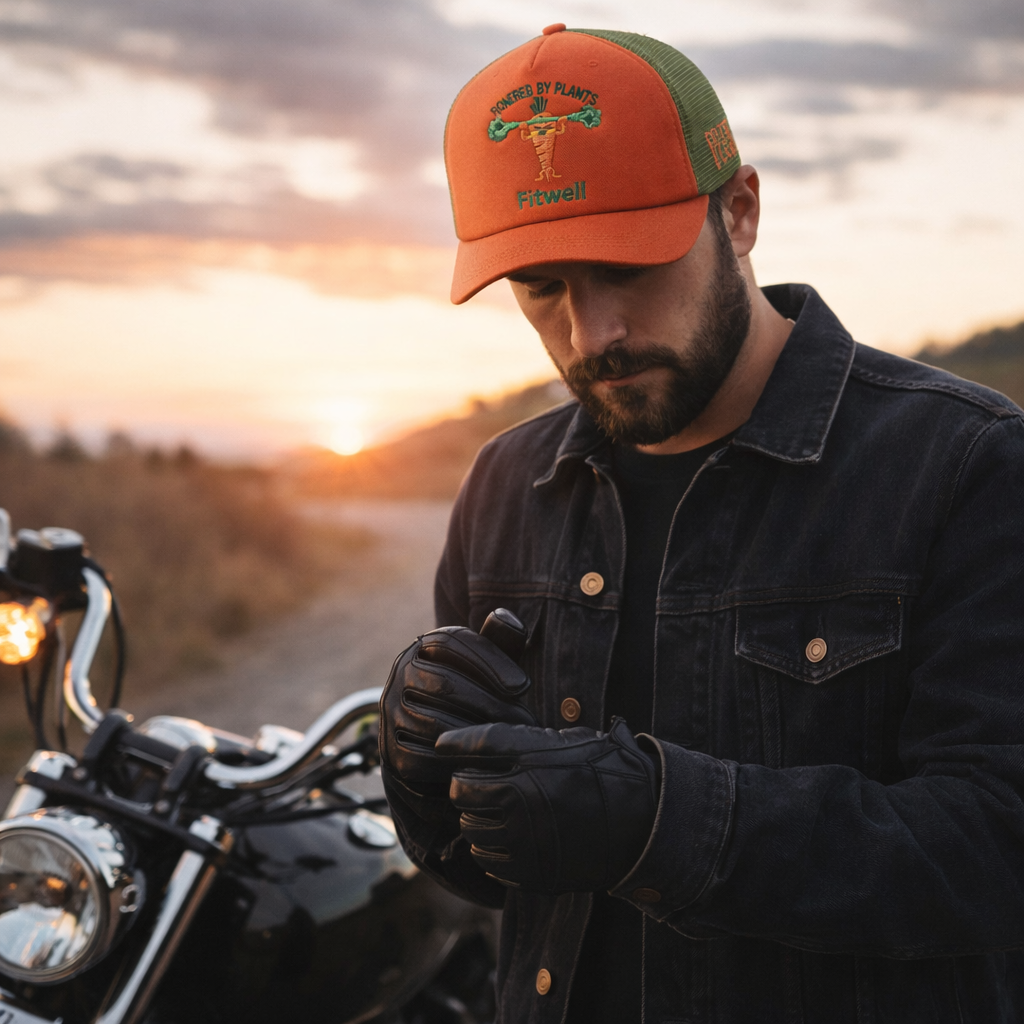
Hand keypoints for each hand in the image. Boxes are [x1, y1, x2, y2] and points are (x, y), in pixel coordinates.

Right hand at [379, 625, 537, 810]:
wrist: (438, 753)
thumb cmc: (474, 700)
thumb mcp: (488, 670)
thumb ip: (500, 643)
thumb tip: (506, 617)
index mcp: (423, 647)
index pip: (451, 642)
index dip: (489, 661)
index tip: (523, 685)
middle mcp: (400, 674)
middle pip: (446, 683)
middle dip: (491, 702)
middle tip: (526, 720)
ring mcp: (391, 713)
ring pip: (437, 722)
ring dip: (479, 734)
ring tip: (513, 742)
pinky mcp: (392, 753)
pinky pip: (424, 758)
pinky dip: (458, 762)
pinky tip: (488, 765)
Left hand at [438, 719, 658, 891]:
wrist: (640, 816)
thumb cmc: (593, 766)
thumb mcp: (546, 740)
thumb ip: (493, 740)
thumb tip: (440, 744)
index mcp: (520, 773)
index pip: (462, 780)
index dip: (465, 773)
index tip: (477, 770)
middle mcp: (519, 811)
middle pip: (465, 808)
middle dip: (473, 797)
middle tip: (496, 789)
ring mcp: (526, 847)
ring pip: (475, 838)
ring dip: (482, 824)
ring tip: (507, 812)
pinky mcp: (534, 875)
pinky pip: (492, 865)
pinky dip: (496, 852)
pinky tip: (518, 836)